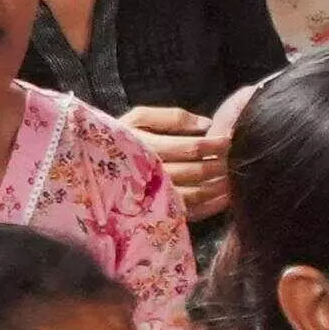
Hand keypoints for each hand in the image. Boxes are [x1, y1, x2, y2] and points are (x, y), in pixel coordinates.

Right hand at [130, 99, 235, 223]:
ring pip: (196, 193)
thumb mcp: (138, 118)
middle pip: (197, 171)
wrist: (90, 167)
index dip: (215, 144)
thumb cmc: (121, 136)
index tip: (230, 139)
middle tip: (238, 157)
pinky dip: (212, 206)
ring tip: (236, 176)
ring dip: (219, 186)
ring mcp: (155, 196)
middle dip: (221, 164)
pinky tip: (226, 198)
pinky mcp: (159, 212)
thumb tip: (207, 124)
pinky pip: (191, 211)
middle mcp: (151, 173)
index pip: (191, 147)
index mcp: (147, 147)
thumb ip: (172, 117)